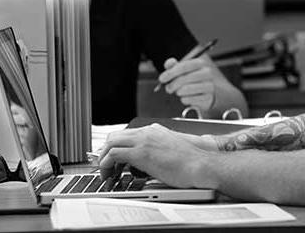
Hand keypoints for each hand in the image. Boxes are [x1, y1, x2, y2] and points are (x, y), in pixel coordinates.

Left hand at [98, 124, 216, 185]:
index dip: (116, 147)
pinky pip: (113, 154)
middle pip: (115, 135)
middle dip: (106, 151)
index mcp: (154, 130)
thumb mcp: (169, 151)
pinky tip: (109, 174)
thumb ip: (155, 152)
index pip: (126, 134)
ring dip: (104, 158)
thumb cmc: (190, 162)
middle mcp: (147, 131)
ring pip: (111, 142)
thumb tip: (145, 164)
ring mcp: (144, 140)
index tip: (113, 160)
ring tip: (106, 173)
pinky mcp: (141, 153)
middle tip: (106, 166)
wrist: (200, 165)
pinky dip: (106, 164)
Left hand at [159, 56, 215, 110]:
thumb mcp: (182, 70)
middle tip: (168, 88)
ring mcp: (210, 85)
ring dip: (178, 92)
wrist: (207, 92)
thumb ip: (174, 65)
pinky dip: (184, 99)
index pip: (184, 66)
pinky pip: (191, 99)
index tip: (162, 79)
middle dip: (173, 84)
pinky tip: (185, 97)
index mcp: (200, 63)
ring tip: (177, 92)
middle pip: (185, 78)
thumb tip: (169, 63)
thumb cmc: (192, 79)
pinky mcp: (209, 98)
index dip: (171, 73)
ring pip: (187, 89)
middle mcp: (207, 73)